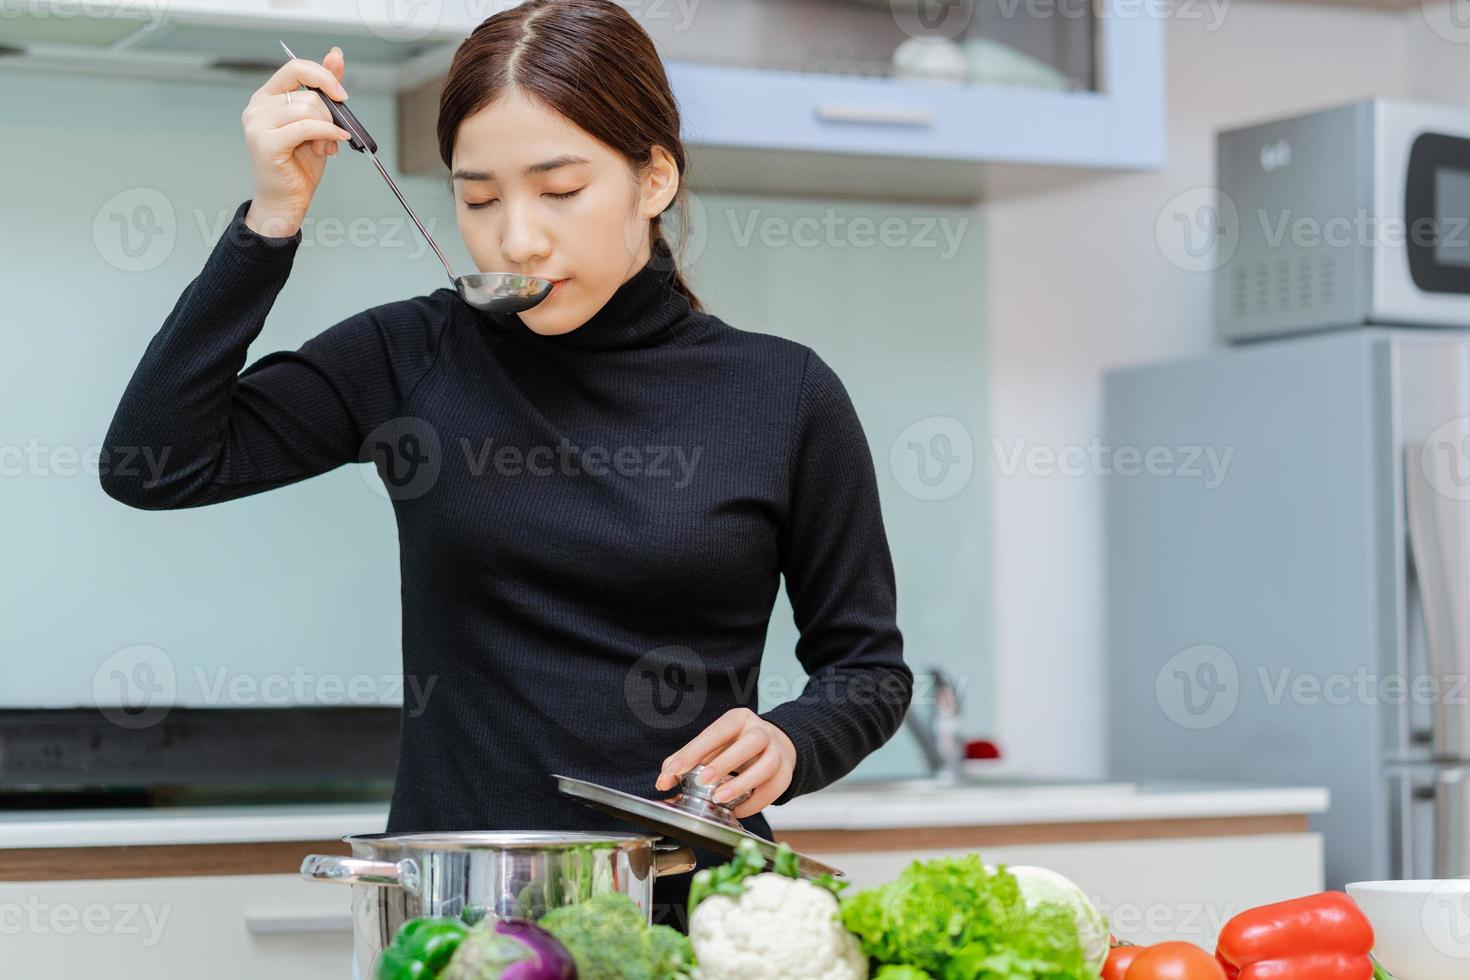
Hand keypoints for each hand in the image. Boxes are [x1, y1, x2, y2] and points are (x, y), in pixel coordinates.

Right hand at [241, 46, 351, 236]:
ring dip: (328, 129)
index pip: (295, 67)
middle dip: (330, 116)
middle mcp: (257, 107)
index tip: (342, 94)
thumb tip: (335, 54)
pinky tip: (332, 146)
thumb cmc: (299, 164)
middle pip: (309, 94)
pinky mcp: (265, 142)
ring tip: (325, 148)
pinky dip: (327, 134)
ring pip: (310, 109)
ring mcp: (257, 124)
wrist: (286, 200)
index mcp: (267, 97)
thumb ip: (324, 90)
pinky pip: (307, 127)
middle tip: (333, 137)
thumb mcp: (318, 122)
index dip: (323, 76)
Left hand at [654, 708, 796, 818]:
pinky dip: (754, 802)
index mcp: (738, 720)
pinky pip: (774, 789)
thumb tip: (664, 780)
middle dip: (725, 763)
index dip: (694, 751)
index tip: (674, 771)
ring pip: (767, 765)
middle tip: (702, 781)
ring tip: (720, 798)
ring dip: (742, 784)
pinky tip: (737, 809)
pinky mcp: (786, 772)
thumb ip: (686, 759)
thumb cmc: (737, 744)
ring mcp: (777, 752)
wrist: (775, 744)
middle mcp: (761, 732)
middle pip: (750, 743)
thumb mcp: (713, 744)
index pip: (716, 732)